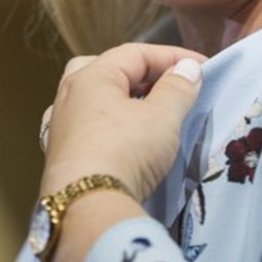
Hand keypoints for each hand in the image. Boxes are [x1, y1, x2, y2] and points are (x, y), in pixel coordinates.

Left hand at [39, 43, 206, 201]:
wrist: (86, 208)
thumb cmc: (126, 151)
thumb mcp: (162, 117)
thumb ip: (177, 88)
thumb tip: (186, 69)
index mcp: (91, 76)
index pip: (136, 53)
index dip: (172, 56)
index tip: (202, 68)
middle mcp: (69, 95)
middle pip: (106, 70)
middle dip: (140, 73)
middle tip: (167, 85)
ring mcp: (60, 127)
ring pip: (92, 100)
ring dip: (121, 100)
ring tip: (146, 112)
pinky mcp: (59, 157)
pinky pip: (86, 128)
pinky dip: (106, 126)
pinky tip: (119, 139)